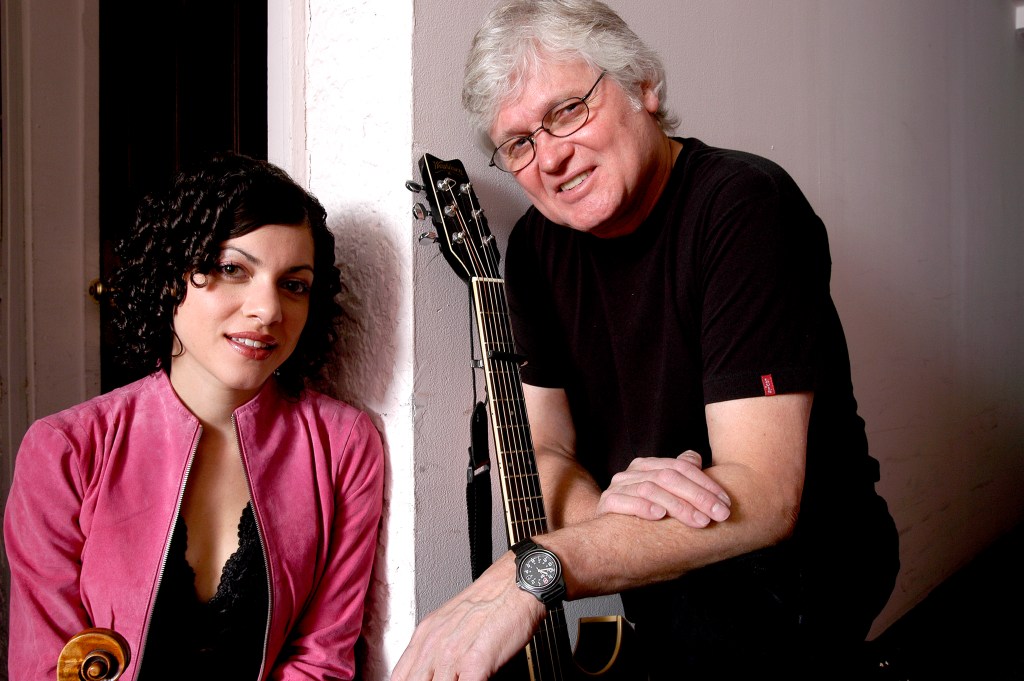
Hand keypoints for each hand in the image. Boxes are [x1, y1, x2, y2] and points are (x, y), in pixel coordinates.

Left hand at [391, 554, 545, 680]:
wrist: (517, 585)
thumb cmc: (492, 602)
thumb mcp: (450, 622)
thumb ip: (435, 649)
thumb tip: (427, 672)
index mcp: (425, 635)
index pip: (399, 676)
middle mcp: (434, 646)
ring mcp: (452, 656)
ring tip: (458, 680)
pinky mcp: (475, 664)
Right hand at [596, 451, 730, 526]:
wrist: (607, 542)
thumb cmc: (644, 520)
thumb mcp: (666, 498)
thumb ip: (679, 478)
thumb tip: (694, 458)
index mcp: (648, 466)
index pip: (681, 467)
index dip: (706, 484)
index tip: (726, 503)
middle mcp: (632, 473)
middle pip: (669, 477)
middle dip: (698, 496)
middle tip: (719, 515)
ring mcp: (617, 487)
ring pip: (650, 488)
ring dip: (678, 506)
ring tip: (699, 521)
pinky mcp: (605, 504)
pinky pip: (623, 501)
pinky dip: (642, 507)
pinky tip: (659, 515)